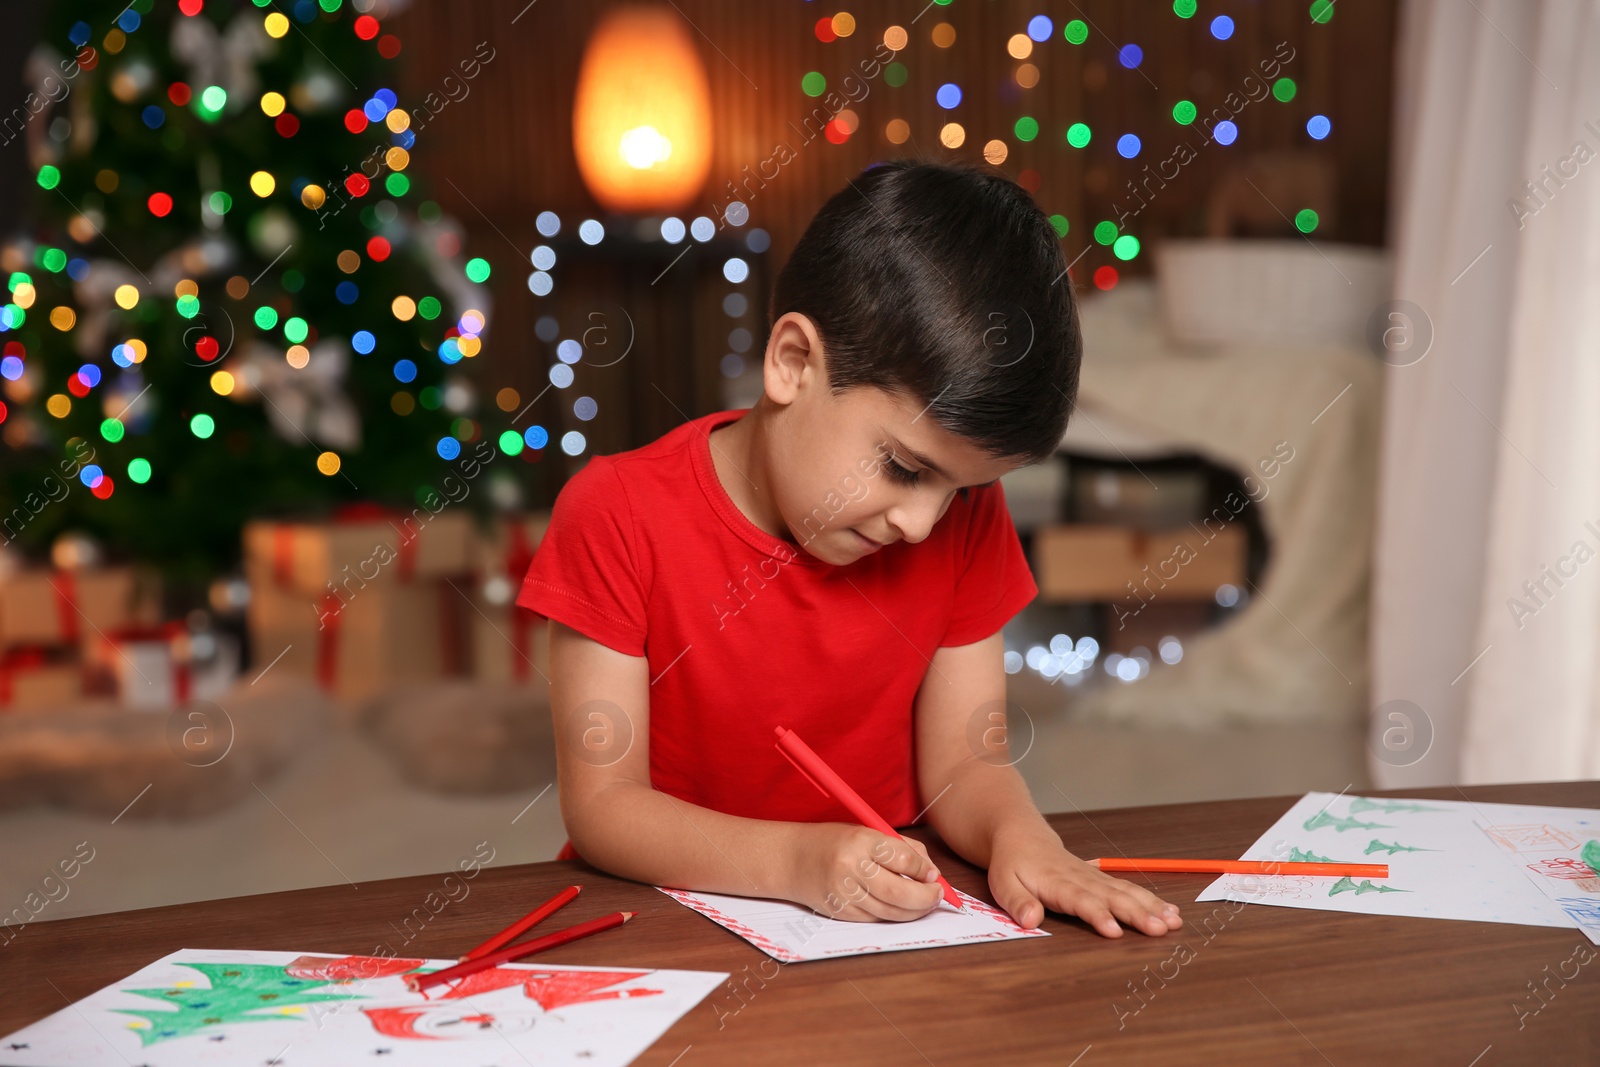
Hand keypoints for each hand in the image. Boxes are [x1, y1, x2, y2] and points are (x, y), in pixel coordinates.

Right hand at [785, 823, 944, 921]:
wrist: (791, 859)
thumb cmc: (833, 842)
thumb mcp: (865, 832)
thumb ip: (900, 848)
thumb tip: (930, 871)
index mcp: (860, 840)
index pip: (903, 858)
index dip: (924, 869)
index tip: (933, 874)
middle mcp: (851, 868)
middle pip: (900, 891)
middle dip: (926, 897)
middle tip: (938, 895)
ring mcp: (844, 893)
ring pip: (891, 911)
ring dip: (914, 911)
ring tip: (925, 903)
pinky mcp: (841, 912)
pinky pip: (876, 918)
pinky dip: (893, 915)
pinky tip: (901, 908)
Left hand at [988, 825, 1181, 937]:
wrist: (1022, 834)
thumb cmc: (1012, 862)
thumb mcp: (1003, 882)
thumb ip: (1017, 902)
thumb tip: (1031, 920)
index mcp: (1056, 882)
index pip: (1080, 900)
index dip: (1097, 915)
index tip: (1115, 931)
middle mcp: (1080, 878)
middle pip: (1112, 896)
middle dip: (1137, 913)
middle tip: (1161, 929)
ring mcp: (1093, 877)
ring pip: (1125, 891)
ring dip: (1151, 906)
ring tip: (1174, 922)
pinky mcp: (1101, 879)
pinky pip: (1127, 888)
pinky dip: (1150, 899)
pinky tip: (1171, 911)